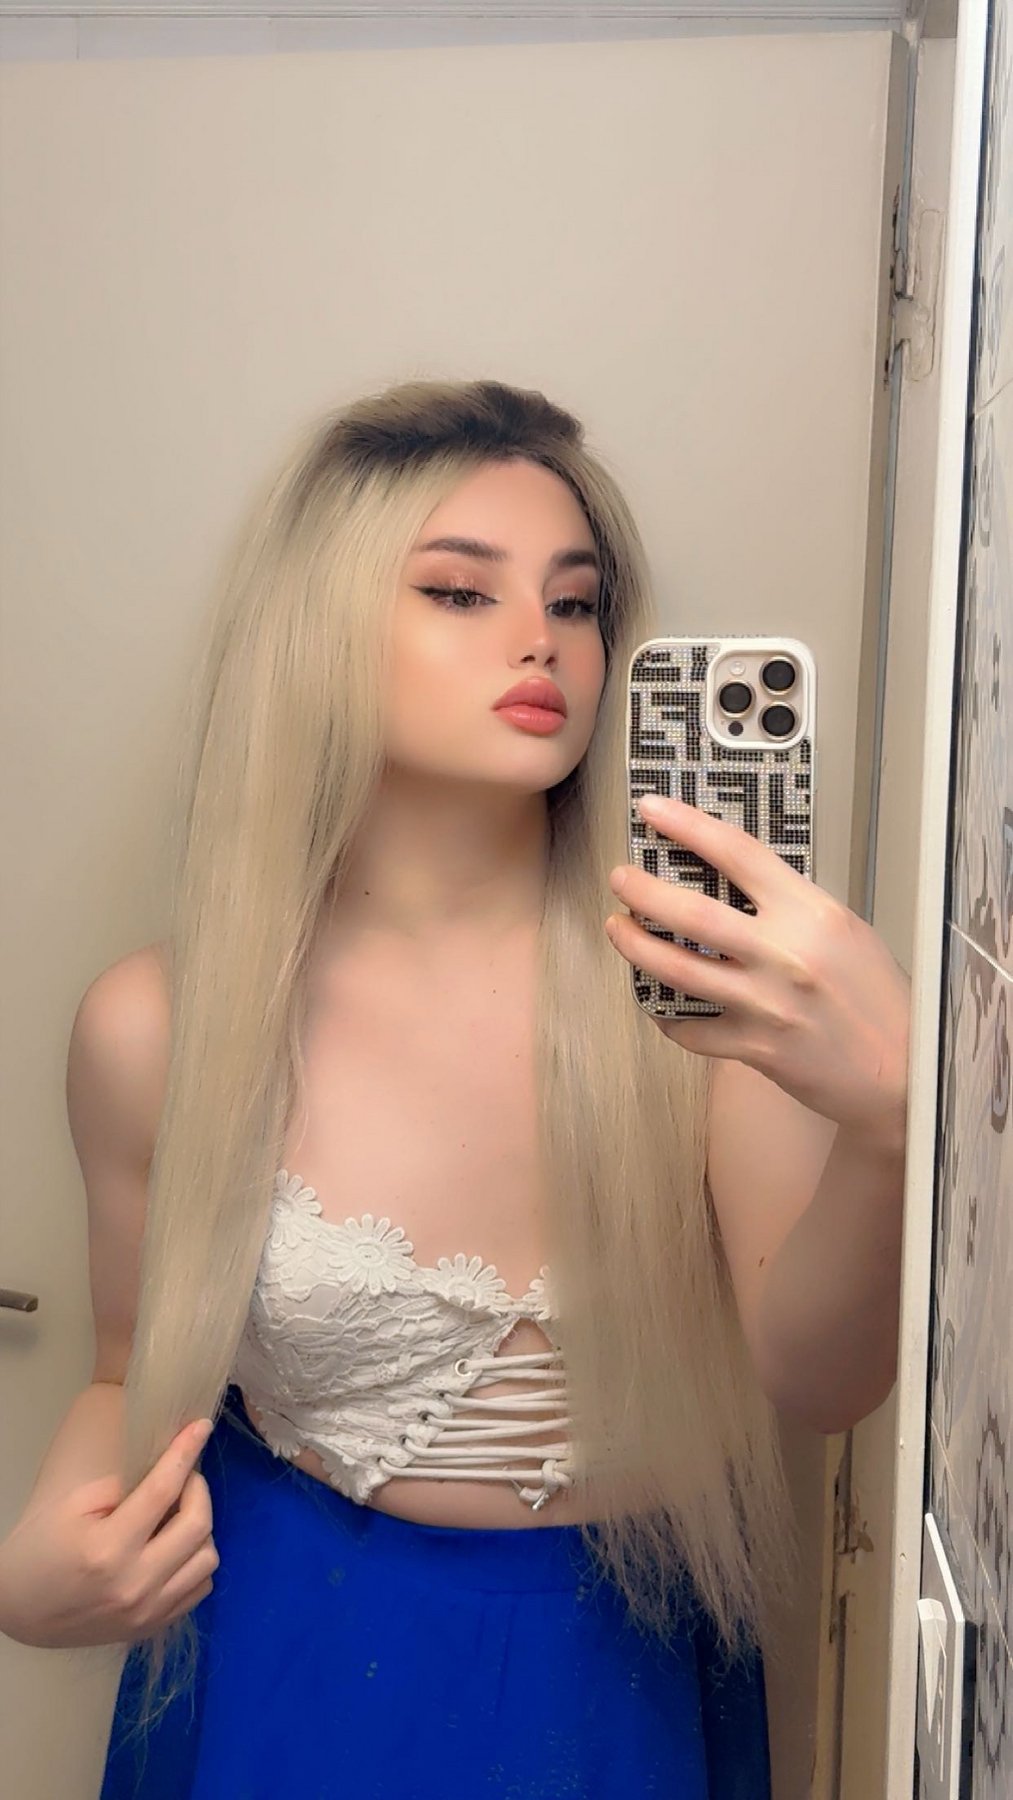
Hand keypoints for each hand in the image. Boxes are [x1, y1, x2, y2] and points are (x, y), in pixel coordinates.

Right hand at [0, 1419, 218, 1648]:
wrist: (21, 1611)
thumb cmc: (42, 1549)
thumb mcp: (72, 1505)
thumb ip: (123, 1486)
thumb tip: (167, 1467)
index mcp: (107, 1548)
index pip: (162, 1490)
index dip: (186, 1452)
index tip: (201, 1427)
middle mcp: (134, 1583)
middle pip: (197, 1525)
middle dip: (199, 1488)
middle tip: (184, 1477)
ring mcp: (147, 1611)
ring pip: (208, 1558)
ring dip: (201, 1527)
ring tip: (178, 1515)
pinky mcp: (154, 1626)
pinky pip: (200, 1586)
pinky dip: (196, 1560)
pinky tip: (176, 1547)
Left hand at [604, 792, 909, 1145]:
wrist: (904, 1071)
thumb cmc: (878, 998)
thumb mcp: (845, 930)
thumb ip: (792, 906)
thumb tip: (734, 883)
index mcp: (812, 914)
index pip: (738, 853)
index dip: (687, 825)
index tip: (653, 810)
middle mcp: (785, 954)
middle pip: (691, 913)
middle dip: (642, 891)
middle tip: (621, 879)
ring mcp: (765, 1004)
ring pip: (677, 970)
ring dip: (636, 946)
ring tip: (618, 929)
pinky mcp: (754, 1047)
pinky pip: (690, 1028)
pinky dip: (667, 1014)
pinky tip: (658, 1002)